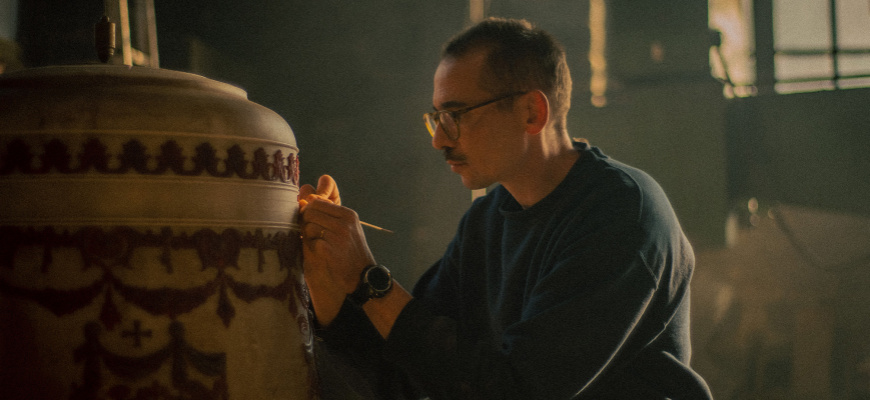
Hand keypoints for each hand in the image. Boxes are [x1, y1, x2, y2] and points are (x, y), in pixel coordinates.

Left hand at [298, 175, 374, 325]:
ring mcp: (337, 235)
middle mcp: (344, 222)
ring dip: (308, 237)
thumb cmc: (351, 253)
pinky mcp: (328, 249)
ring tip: (319, 246)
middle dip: (305, 223)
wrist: (362, 278)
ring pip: (308, 226)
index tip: (310, 222)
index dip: (308, 211)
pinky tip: (321, 254)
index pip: (317, 202)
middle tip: (311, 236)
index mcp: (348, 214)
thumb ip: (329, 215)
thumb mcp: (347, 229)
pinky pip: (309, 242)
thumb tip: (306, 199)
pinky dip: (311, 248)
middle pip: (310, 212)